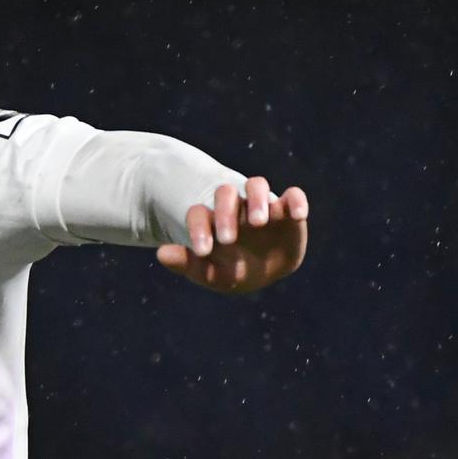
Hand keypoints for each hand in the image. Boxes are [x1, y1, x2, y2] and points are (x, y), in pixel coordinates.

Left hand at [157, 177, 308, 293]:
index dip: (198, 229)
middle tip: (228, 240)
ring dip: (257, 199)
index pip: (198, 213)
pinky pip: (293, 196)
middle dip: (225, 213)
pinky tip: (297, 215)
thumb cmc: (231, 270)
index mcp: (210, 220)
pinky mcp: (287, 210)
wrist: (264, 270)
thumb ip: (187, 264)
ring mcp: (261, 206)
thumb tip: (161, 253)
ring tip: (259, 222)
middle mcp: (234, 208)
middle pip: (225, 194)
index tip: (201, 251)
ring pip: (256, 185)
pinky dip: (295, 200)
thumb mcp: (210, 273)